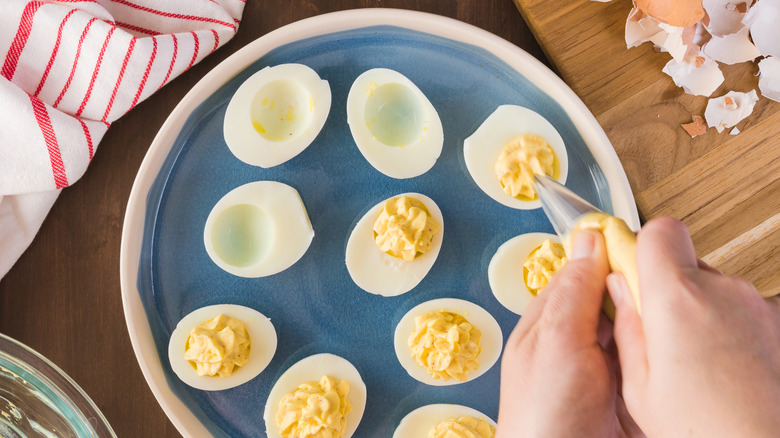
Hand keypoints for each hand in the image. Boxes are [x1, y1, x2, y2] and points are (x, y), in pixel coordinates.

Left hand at [496, 229, 643, 437]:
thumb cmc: (544, 414)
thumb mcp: (556, 341)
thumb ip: (573, 292)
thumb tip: (587, 240)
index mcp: (549, 321)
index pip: (580, 272)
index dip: (608, 256)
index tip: (637, 246)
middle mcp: (575, 340)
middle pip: (612, 298)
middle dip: (635, 292)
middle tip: (657, 287)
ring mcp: (602, 366)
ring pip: (634, 327)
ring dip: (648, 323)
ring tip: (660, 320)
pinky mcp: (626, 389)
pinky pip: (648, 358)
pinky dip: (659, 352)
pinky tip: (667, 350)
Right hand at [608, 217, 779, 436]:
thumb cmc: (709, 431)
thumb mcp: (640, 387)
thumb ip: (627, 327)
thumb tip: (618, 292)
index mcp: (678, 300)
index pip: (659, 231)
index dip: (641, 246)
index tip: (629, 269)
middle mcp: (723, 292)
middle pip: (685, 261)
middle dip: (668, 288)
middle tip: (659, 331)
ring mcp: (758, 305)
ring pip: (714, 288)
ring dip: (700, 311)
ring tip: (696, 361)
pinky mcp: (779, 321)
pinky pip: (741, 310)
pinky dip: (729, 329)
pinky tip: (723, 367)